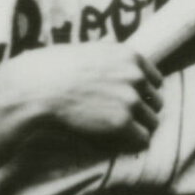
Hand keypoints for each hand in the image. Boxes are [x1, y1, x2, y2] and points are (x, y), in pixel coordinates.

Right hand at [4, 41, 163, 150]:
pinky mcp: (122, 122)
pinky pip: (142, 140)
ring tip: (116, 133)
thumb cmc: (54, 68)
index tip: (130, 103)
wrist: (38, 87)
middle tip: (122, 120)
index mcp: (130, 56)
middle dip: (142, 112)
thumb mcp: (87, 50)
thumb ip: (107, 55)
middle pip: (156, 102)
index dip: (143, 94)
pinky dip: (130, 144)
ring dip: (137, 129)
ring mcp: (131, 99)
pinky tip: (115, 142)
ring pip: (152, 123)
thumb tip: (111, 50)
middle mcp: (135, 76)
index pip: (156, 80)